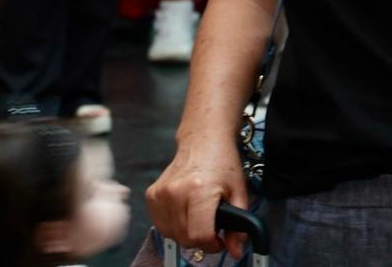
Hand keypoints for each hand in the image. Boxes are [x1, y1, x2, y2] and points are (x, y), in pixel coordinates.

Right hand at [146, 138, 250, 259]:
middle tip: (211, 227)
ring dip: (186, 233)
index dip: (212, 243)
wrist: (203, 140)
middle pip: (185, 238)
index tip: (219, 238)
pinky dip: (173, 225)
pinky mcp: (152, 195)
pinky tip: (185, 212)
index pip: (199, 236)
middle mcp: (176, 192)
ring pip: (171, 234)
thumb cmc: (222, 163)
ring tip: (198, 217)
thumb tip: (236, 251)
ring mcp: (161, 193)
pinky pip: (160, 225)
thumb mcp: (239, 192)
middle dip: (200, 239)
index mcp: (199, 190)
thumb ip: (239, 225)